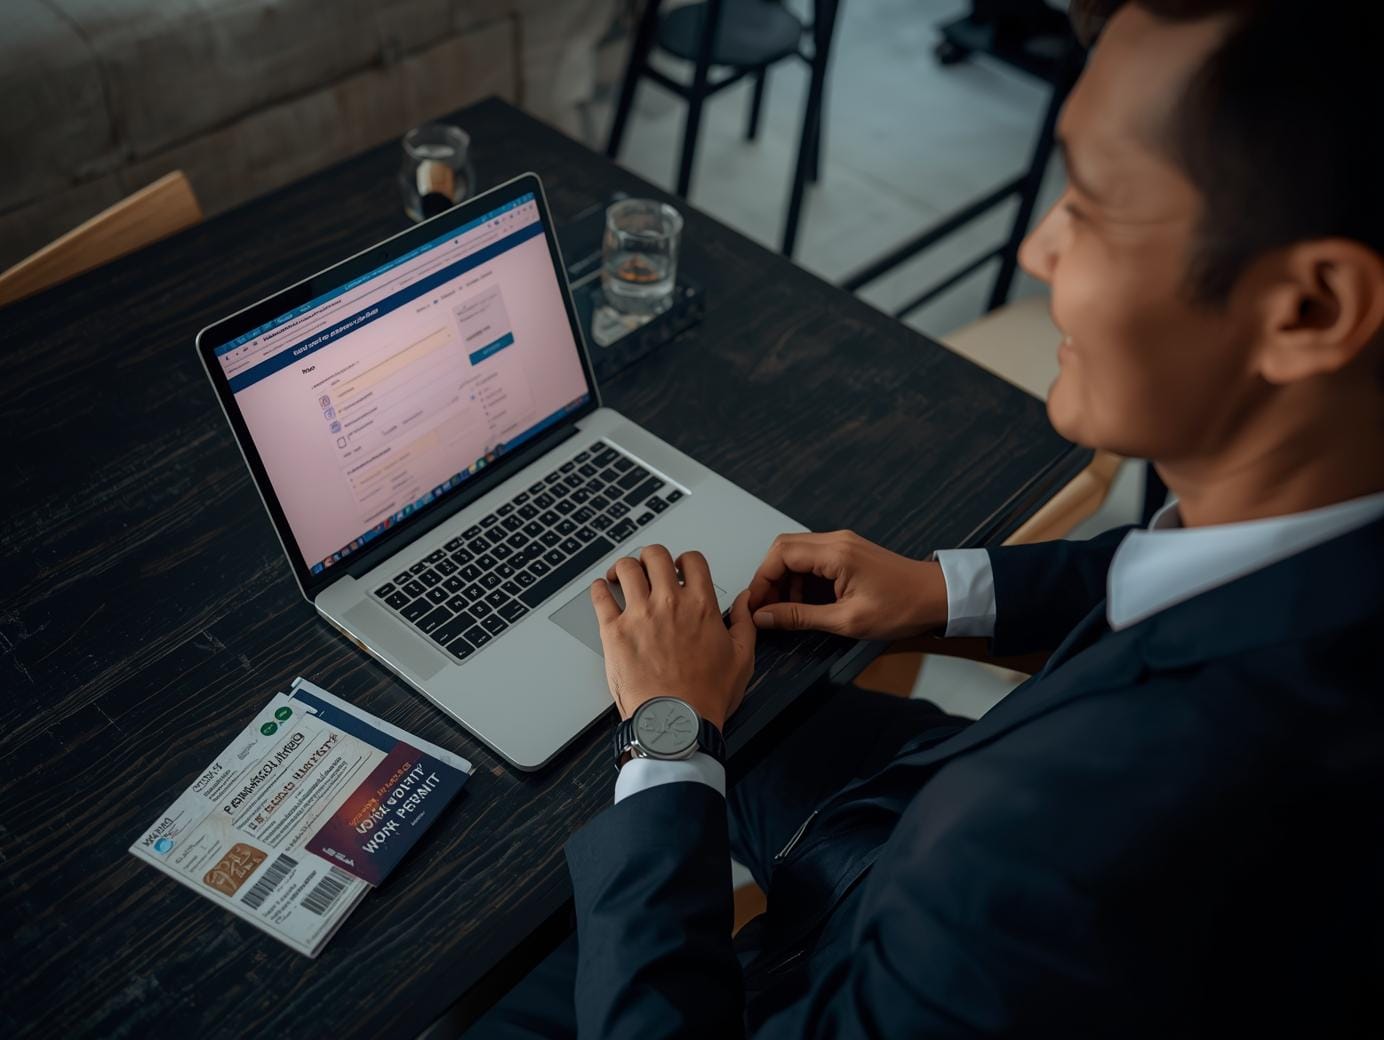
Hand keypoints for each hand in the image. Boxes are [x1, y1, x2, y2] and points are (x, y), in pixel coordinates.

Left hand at [590, 545, 756, 729]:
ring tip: (622, 576)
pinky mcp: (613, 631)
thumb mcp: (742, 659)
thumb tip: (745, 601)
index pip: (691, 560)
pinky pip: (600, 597)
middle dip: (652, 557)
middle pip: (655, 555)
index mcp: (700, 606)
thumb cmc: (705, 697)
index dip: (684, 560)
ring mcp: (639, 615)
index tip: (679, 569)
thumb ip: (744, 623)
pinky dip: (599, 589)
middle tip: (649, 568)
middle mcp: (669, 603)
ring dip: (624, 568)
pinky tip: (601, 590)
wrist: (675, 721)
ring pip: (627, 569)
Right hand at [746, 530, 948, 639]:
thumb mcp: (846, 621)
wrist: (937, 597)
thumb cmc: (901, 608)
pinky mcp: (848, 550)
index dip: (761, 580)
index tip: (756, 605)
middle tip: (766, 608)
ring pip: (796, 552)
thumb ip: (800, 617)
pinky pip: (813, 557)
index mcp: (835, 553)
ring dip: (785, 579)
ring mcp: (843, 543)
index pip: (781, 555)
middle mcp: (836, 540)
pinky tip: (805, 601)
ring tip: (786, 609)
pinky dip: (801, 577)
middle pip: (784, 548)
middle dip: (769, 578)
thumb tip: (764, 617)